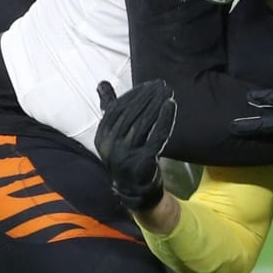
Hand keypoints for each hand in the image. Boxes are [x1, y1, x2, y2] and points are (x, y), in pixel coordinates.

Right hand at [94, 80, 177, 210]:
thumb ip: (110, 108)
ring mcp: (126, 154)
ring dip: (157, 105)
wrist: (133, 189)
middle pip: (131, 114)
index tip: (149, 84)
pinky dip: (164, 119)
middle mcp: (110, 145)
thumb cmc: (125, 155)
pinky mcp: (142, 160)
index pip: (117, 109)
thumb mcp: (114, 133)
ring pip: (143, 123)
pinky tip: (171, 106)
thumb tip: (102, 83)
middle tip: (161, 85)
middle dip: (147, 97)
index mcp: (102, 136)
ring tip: (168, 92)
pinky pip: (156, 136)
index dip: (133, 94)